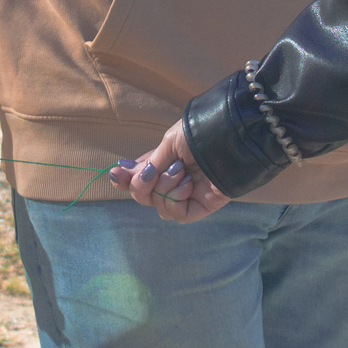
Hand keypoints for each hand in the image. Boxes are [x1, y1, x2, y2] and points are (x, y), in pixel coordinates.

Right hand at [108, 123, 231, 222]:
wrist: (230, 138)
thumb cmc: (202, 134)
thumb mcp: (168, 144)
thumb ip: (148, 165)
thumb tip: (122, 177)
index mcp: (165, 162)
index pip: (139, 178)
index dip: (126, 180)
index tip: (117, 174)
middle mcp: (173, 180)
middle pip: (145, 196)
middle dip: (142, 185)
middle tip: (152, 172)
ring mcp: (187, 194)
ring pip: (159, 205)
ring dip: (164, 187)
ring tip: (182, 171)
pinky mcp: (201, 207)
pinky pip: (177, 214)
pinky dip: (177, 199)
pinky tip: (188, 184)